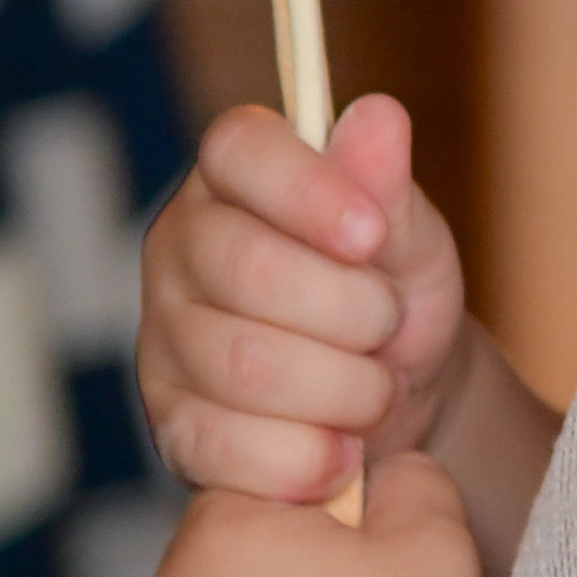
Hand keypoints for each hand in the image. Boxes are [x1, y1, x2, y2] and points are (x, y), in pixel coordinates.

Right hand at [139, 89, 469, 501]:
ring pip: (247, 367)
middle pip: (251, 270)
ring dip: (344, 391)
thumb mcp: (410, 239)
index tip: (371, 235)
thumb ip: (387, 189)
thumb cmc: (391, 297)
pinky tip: (342, 453)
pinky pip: (229, 447)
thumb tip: (378, 116)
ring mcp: (166, 338)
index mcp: (234, 176)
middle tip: (390, 328)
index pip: (240, 149)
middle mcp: (180, 247)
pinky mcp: (172, 424)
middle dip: (352, 312)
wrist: (393, 399)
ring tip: (378, 392)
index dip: (308, 190)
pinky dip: (306, 459)